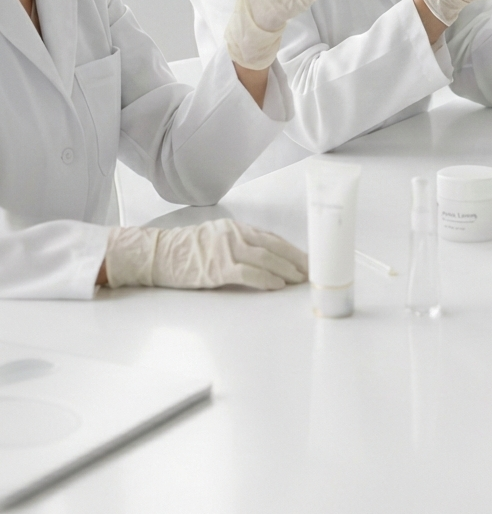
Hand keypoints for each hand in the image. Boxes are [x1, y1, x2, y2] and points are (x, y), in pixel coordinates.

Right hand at [104, 219, 307, 289]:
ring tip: (300, 279)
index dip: (291, 249)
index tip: (306, 259)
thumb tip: (264, 259)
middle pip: (273, 246)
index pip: (271, 238)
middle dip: (295, 259)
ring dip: (286, 269)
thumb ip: (238, 244)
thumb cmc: (184, 250)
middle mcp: (234, 234)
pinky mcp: (217, 267)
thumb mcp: (215, 239)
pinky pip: (248, 273)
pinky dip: (265, 279)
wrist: (157, 254)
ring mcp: (226, 249)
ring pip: (265, 258)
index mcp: (235, 228)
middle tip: (311, 270)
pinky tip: (277, 285)